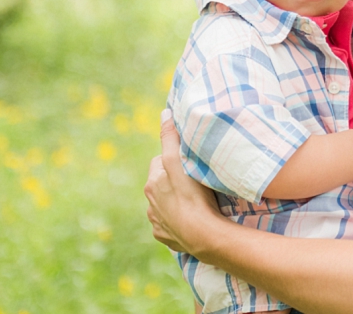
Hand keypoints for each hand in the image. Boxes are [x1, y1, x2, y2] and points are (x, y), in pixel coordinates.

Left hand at [146, 112, 222, 256]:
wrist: (203, 235)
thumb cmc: (192, 196)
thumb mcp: (179, 161)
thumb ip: (170, 138)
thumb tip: (164, 113)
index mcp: (151, 184)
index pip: (160, 162)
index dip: (173, 160)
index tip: (188, 163)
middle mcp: (150, 205)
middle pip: (161, 184)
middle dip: (173, 181)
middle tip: (193, 182)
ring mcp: (157, 223)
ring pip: (165, 205)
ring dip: (175, 202)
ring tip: (194, 202)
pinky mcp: (165, 238)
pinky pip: (170, 225)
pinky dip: (178, 221)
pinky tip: (191, 220)